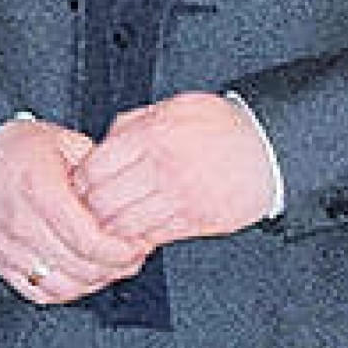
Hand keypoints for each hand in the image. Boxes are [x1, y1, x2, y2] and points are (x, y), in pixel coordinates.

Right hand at [0, 113, 152, 304]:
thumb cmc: (12, 150)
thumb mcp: (61, 141)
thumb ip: (97, 168)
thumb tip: (126, 198)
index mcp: (38, 190)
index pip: (89, 240)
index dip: (121, 251)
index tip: (135, 246)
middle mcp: (18, 222)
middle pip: (80, 267)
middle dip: (114, 268)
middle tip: (130, 258)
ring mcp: (4, 246)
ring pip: (60, 286)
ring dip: (91, 283)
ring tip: (106, 268)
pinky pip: (36, 293)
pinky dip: (63, 292)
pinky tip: (77, 277)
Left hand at [74, 92, 279, 251]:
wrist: (271, 147)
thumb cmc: (222, 126)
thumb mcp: (173, 109)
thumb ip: (133, 125)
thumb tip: (101, 145)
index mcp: (154, 136)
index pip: (95, 169)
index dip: (78, 181)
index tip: (76, 185)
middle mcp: (166, 168)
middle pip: (104, 201)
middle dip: (87, 209)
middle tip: (83, 210)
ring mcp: (183, 197)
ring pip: (125, 224)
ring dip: (110, 228)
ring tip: (106, 224)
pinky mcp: (200, 220)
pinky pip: (154, 236)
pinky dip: (137, 238)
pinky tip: (134, 231)